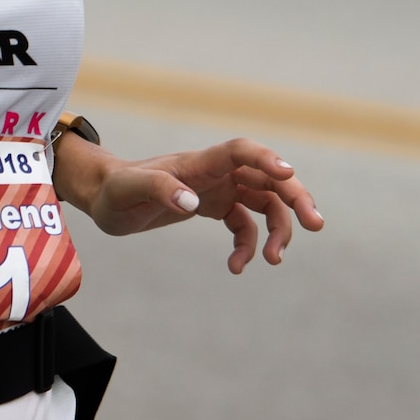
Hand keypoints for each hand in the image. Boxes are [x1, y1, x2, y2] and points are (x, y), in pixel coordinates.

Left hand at [76, 137, 321, 274]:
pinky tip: (237, 268)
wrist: (104, 197)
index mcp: (199, 163)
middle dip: (295, 198)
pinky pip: (245, 225)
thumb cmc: (114, 190)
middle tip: (315, 224)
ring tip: (274, 260)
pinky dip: (249, 246)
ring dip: (278, 230)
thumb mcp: (128, 191)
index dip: (266, 158)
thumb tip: (192, 204)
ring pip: (265, 203)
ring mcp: (218, 189)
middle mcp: (215, 173)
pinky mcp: (213, 206)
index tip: (288, 175)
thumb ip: (159, 190)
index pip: (241, 151)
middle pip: (268, 178)